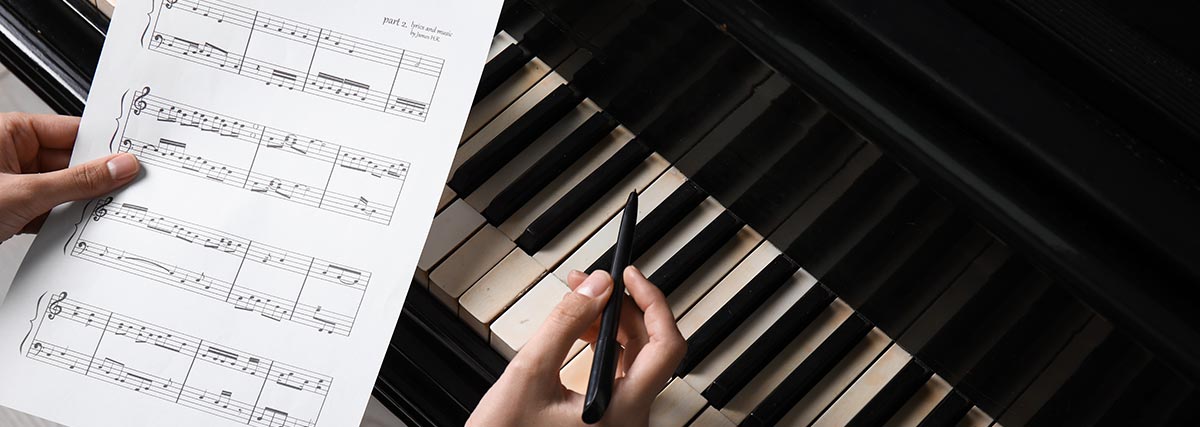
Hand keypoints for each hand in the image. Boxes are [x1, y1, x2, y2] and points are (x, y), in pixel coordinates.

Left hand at [0, 113, 138, 242]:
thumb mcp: (24, 191)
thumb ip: (76, 181)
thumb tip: (118, 167)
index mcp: (12, 133)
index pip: (72, 132)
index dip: (104, 145)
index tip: (134, 158)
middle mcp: (14, 154)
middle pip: (72, 163)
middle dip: (97, 179)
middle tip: (127, 187)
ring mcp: (16, 183)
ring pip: (65, 188)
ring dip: (82, 201)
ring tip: (104, 210)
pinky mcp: (17, 209)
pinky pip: (53, 209)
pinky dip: (67, 219)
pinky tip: (82, 224)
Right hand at [467, 267, 686, 426]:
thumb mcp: (529, 372)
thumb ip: (566, 323)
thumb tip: (596, 286)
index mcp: (622, 412)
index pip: (666, 347)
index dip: (653, 303)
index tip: (629, 277)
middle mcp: (632, 419)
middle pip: (652, 350)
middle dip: (624, 308)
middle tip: (593, 282)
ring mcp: (622, 421)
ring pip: (636, 360)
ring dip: (612, 324)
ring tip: (580, 299)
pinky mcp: (609, 419)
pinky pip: (620, 373)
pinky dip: (605, 345)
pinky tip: (580, 329)